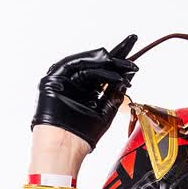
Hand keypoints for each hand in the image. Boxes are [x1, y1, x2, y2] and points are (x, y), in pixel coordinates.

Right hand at [31, 33, 140, 147]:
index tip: (134, 58)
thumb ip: (113, 95)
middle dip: (115, 55)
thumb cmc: (81, 136)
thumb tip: (126, 79)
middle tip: (132, 42)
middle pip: (97, 64)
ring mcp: (64, 81)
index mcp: (87, 94)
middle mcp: (76, 85)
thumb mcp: (104, 113)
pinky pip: (73, 64)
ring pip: (86, 63)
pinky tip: (105, 57)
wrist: (64, 146)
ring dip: (105, 58)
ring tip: (122, 56)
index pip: (105, 74)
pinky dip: (89, 59)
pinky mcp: (53, 78)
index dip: (120, 65)